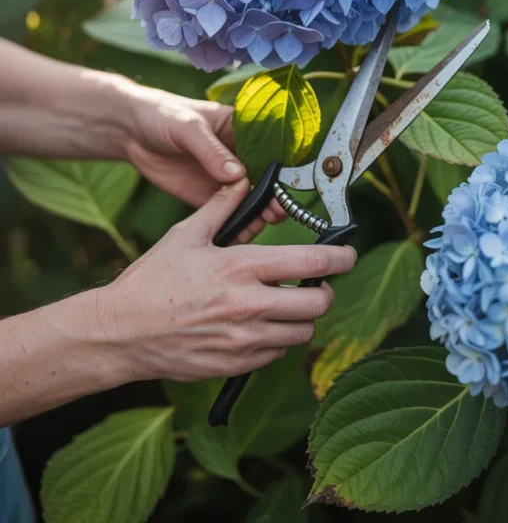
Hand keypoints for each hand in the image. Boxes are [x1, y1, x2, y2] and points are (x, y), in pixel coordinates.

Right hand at [99, 179, 355, 382]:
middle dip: (325, 291)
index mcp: (239, 267)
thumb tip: (242, 180)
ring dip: (303, 318)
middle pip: (318, 304)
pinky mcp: (236, 364)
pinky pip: (277, 354)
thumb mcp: (185, 235)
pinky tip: (261, 324)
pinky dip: (279, 339)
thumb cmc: (152, 280)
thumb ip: (221, 207)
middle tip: (317, 283)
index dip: (340, 258)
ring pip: (302, 333)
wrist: (122, 333)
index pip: (310, 262)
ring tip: (287, 304)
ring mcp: (243, 339)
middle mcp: (248, 305)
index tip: (348, 254)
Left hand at [119, 82, 282, 234]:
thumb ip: (212, 151)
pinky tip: (242, 232)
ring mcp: (224, 178)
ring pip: (250, 199)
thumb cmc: (163, 115)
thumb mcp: (188, 127)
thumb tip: (238, 174)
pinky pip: (227, 213)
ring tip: (261, 223)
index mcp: (241, 129)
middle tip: (276, 210)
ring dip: (258, 212)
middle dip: (274, 195)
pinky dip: (237, 223)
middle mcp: (238, 155)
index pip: (270, 148)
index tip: (287, 184)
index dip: (282, 167)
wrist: (131, 131)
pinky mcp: (207, 196)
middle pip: (265, 178)